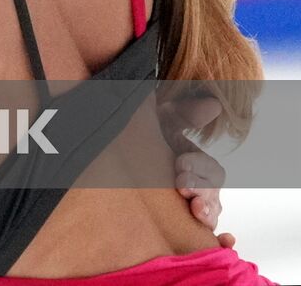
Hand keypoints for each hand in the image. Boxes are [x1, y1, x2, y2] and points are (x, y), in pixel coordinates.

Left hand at [157, 92, 228, 235]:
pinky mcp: (180, 223)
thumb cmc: (144, 139)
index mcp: (195, 165)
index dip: (198, 167)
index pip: (210, 170)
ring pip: (210, 213)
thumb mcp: (162, 121)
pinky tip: (223, 241)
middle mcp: (198, 188)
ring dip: (207, 212)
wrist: (121, 157)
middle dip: (201, 190)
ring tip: (196, 211)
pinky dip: (220, 240)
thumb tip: (213, 104)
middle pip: (212, 194)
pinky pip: (208, 237)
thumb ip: (185, 113)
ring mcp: (190, 206)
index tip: (180, 164)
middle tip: (183, 186)